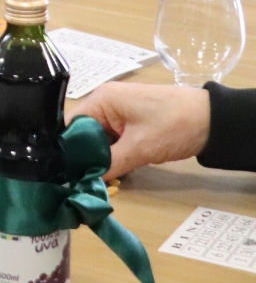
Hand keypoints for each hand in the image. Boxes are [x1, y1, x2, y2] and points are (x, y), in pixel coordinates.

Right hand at [66, 82, 210, 180]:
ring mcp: (119, 113)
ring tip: (101, 181)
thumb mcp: (140, 148)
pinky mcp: (132, 123)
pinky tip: (117, 174)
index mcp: (101, 100)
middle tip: (86, 182)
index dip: (68, 150)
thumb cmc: (174, 125)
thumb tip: (86, 181)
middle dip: (85, 158)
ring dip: (101, 159)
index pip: (71, 126)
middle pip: (83, 134)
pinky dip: (114, 157)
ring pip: (98, 140)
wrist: (215, 120)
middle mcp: (106, 103)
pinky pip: (113, 141)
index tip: (69, 174)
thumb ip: (109, 164)